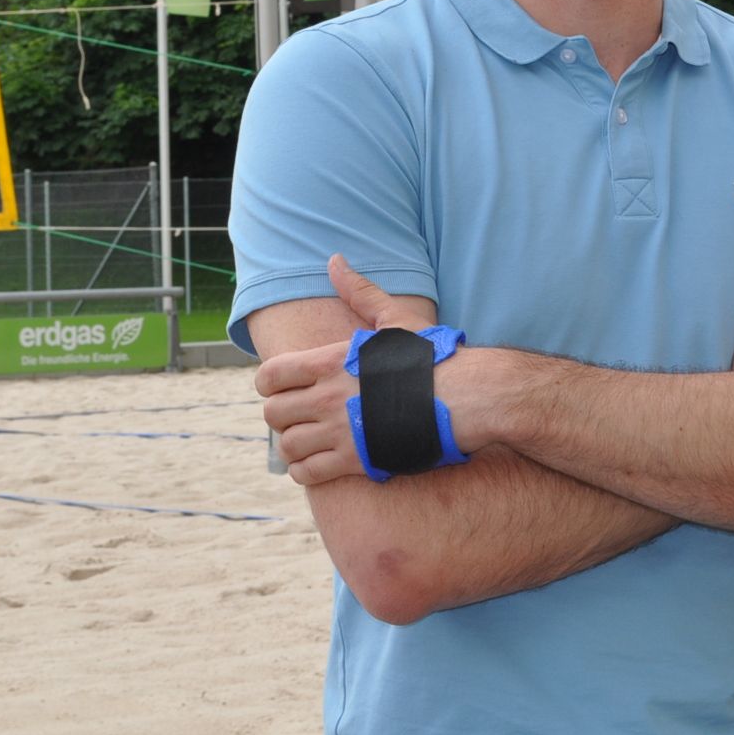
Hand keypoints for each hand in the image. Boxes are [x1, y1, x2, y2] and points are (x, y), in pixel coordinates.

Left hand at [256, 254, 435, 485]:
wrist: (465, 398)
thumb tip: (335, 260)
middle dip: (281, 414)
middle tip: (299, 414)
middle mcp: (328, 398)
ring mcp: (340, 432)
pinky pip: (308, 474)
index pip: (270, 376)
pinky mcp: (355, 461)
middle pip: (273, 414)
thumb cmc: (432, 358)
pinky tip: (318, 463)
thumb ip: (360, 291)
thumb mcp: (395, 318)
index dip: (268, 383)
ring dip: (293, 445)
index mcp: (331, 362)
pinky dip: (305, 471)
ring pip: (288, 446)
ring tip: (308, 440)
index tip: (282, 387)